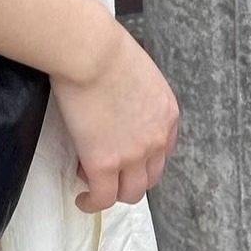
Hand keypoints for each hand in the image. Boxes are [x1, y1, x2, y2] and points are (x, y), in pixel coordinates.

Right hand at [50, 17, 179, 212]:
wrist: (90, 52)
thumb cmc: (103, 47)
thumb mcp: (136, 69)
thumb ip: (136, 90)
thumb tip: (116, 92)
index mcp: (167, 114)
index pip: (163, 150)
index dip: (143, 156)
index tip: (124, 153)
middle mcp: (157, 139)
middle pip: (150, 176)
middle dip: (130, 176)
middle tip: (107, 168)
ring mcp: (132, 155)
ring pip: (130, 193)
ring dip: (113, 192)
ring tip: (93, 184)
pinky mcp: (103, 164)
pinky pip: (102, 198)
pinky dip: (92, 203)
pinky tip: (82, 200)